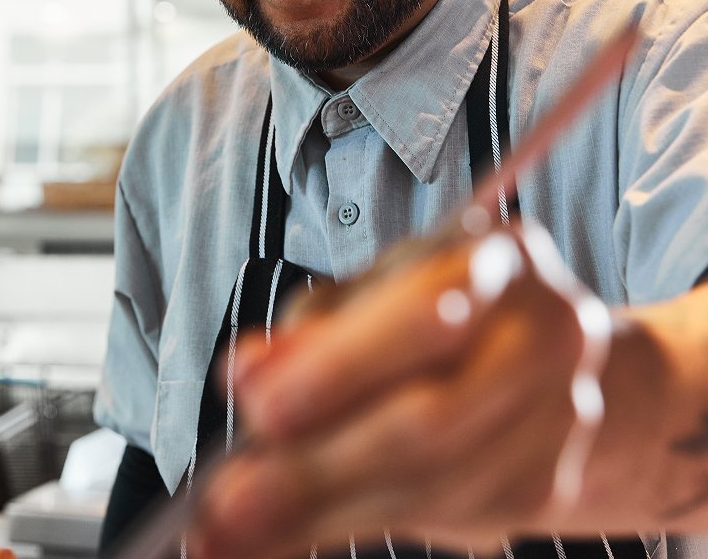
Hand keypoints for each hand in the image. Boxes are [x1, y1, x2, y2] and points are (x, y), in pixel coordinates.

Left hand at [187, 223, 611, 558]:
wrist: (551, 345)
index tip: (259, 409)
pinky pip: (442, 519)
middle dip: (319, 466)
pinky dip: (356, 523)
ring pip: (433, 487)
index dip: (340, 369)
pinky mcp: (544, 486)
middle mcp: (544, 338)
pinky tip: (297, 527)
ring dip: (325, 513)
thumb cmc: (444, 298)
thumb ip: (314, 327)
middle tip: (230, 500)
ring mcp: (559, 420)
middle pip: (433, 420)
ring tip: (240, 529)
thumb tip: (248, 374)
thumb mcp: (376, 285)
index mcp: (497, 260)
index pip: (423, 315)